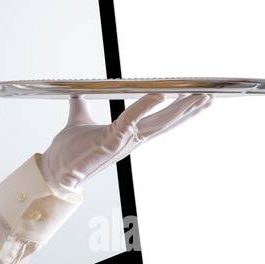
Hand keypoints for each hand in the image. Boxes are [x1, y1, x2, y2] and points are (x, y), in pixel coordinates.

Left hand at [38, 93, 212, 190]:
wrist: (55, 168)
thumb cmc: (69, 150)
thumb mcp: (78, 120)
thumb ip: (81, 107)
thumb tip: (77, 95)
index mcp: (128, 133)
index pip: (159, 120)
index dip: (178, 111)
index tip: (196, 99)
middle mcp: (131, 139)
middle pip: (166, 123)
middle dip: (189, 110)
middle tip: (209, 98)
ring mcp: (123, 141)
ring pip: (157, 123)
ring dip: (179, 111)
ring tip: (197, 99)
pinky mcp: (111, 141)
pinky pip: (130, 120)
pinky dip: (144, 107)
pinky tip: (159, 95)